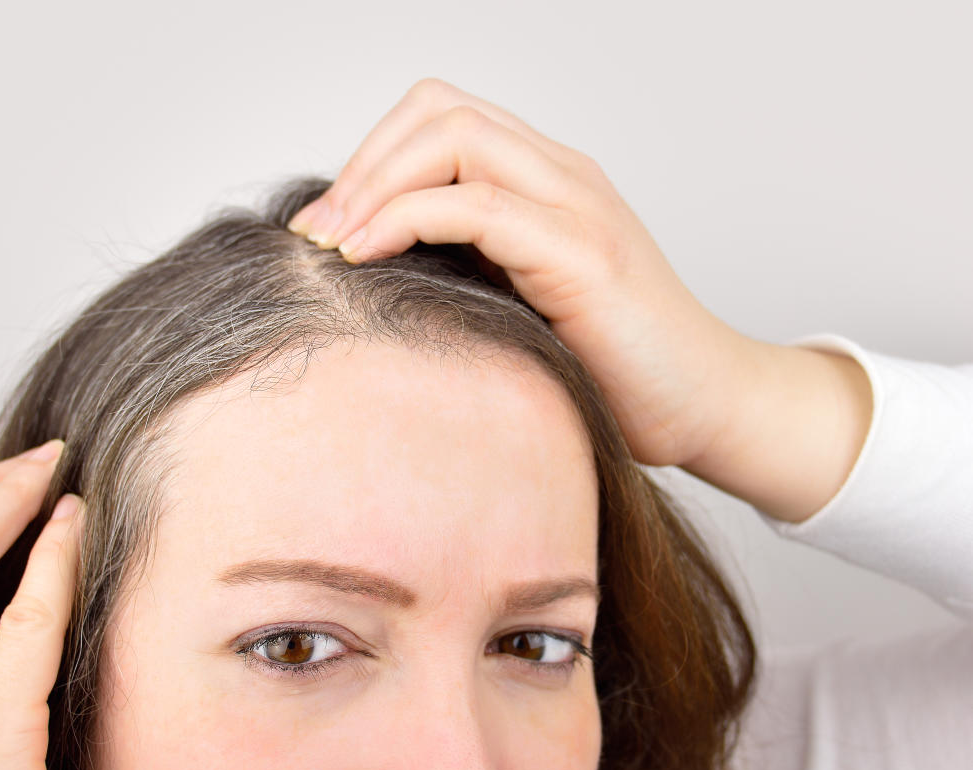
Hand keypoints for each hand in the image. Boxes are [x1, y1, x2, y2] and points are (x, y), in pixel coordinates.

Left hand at [288, 77, 871, 520]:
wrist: (705, 407)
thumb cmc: (610, 368)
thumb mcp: (519, 302)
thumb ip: (465, 269)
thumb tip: (364, 275)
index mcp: (544, 181)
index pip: (440, 118)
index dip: (370, 158)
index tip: (324, 226)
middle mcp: (561, 175)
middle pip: (438, 110)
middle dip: (361, 164)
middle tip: (315, 231)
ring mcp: (577, 205)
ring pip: (454, 137)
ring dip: (373, 184)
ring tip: (331, 244)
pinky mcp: (584, 253)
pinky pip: (478, 205)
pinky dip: (406, 219)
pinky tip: (367, 258)